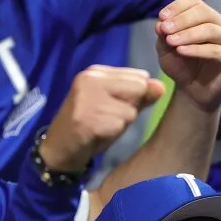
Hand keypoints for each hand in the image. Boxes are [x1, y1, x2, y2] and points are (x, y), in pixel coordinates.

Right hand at [39, 65, 165, 172]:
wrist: (59, 148)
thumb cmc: (90, 125)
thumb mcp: (115, 105)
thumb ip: (140, 96)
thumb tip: (161, 86)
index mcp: (97, 72)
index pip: (139, 76)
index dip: (136, 96)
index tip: (114, 105)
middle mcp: (92, 79)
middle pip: (139, 88)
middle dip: (131, 108)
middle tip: (109, 117)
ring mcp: (89, 98)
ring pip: (130, 110)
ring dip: (121, 123)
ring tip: (102, 126)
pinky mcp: (88, 118)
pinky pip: (120, 125)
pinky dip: (113, 133)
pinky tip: (98, 133)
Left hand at [154, 0, 220, 112]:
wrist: (192, 91)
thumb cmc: (181, 66)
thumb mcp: (166, 49)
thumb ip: (163, 35)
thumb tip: (160, 23)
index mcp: (205, 16)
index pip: (192, 1)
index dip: (176, 6)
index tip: (162, 17)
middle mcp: (220, 24)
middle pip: (203, 12)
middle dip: (181, 19)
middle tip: (165, 29)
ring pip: (210, 29)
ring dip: (188, 33)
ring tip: (172, 41)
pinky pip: (215, 50)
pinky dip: (197, 49)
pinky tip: (181, 51)